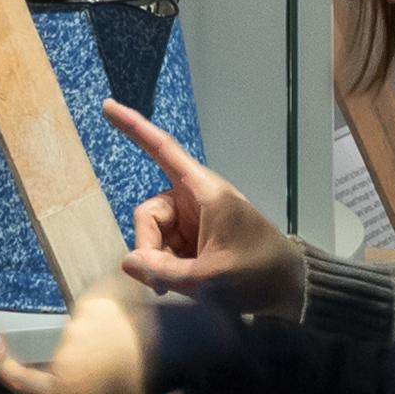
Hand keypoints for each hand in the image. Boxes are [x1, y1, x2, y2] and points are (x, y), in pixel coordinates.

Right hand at [0, 283, 159, 393]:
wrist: (165, 347)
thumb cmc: (139, 389)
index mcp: (58, 386)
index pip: (17, 377)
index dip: (3, 362)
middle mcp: (59, 356)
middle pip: (62, 362)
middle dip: (79, 370)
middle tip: (109, 378)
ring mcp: (74, 325)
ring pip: (80, 336)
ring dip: (94, 344)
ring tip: (124, 353)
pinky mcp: (91, 303)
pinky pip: (93, 311)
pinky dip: (104, 318)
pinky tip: (125, 327)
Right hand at [118, 119, 303, 317]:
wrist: (287, 288)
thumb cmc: (255, 273)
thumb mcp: (208, 278)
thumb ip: (164, 271)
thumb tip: (128, 261)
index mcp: (203, 191)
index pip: (162, 150)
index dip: (134, 127)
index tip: (107, 105)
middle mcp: (194, 198)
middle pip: (149, 214)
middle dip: (149, 247)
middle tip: (163, 281)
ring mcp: (194, 219)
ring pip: (155, 236)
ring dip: (160, 262)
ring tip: (186, 283)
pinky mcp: (195, 238)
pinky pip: (166, 248)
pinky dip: (168, 267)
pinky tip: (186, 282)